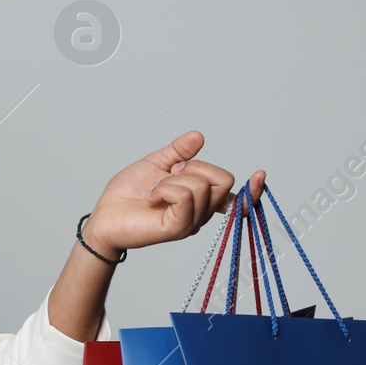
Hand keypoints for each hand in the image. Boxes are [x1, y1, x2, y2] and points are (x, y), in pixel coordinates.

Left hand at [80, 130, 263, 257]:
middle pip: (223, 180)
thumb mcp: (156, 164)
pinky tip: (152, 197)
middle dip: (195, 168)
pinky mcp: (177, 228)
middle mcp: (201, 213)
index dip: (254, 189)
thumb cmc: (128, 194)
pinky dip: (165, 188)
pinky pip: (185, 195)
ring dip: (172, 179)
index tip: (261, 173)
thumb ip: (179, 151)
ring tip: (153, 191)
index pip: (237, 197)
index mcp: (201, 199)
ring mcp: (191, 223)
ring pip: (202, 185)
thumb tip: (199, 136)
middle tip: (169, 176)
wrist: (105, 216)